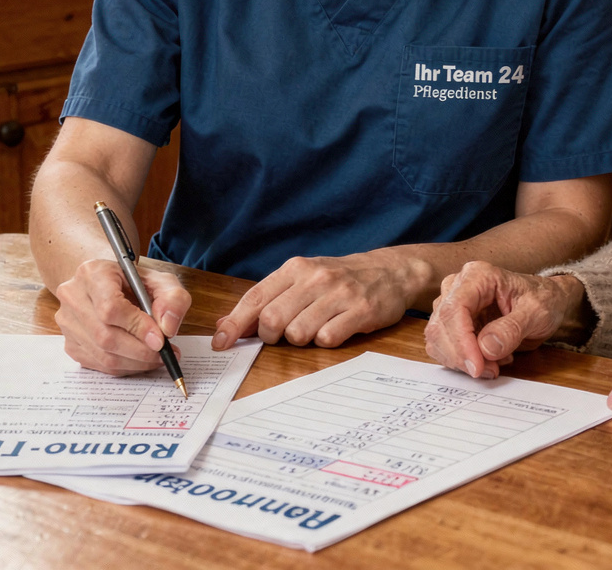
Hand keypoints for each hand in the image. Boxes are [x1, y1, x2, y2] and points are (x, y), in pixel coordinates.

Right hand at [53, 257, 192, 374]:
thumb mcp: (160, 280)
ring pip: (102, 355)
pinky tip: (139, 360)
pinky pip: (98, 364)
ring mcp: (67, 322)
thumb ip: (173, 299)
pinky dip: (124, 367)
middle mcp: (73, 296)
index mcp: (93, 273)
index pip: (110, 307)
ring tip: (157, 358)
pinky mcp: (69, 343)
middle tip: (165, 353)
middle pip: (105, 335)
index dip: (137, 327)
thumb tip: (167, 328)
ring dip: (135, 362)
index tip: (160, 339)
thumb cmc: (132, 281)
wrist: (104, 284)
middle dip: (140, 351)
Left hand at [212, 250, 426, 349]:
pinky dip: (325, 342)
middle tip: (282, 335)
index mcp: (296, 268)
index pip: (255, 298)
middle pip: (272, 320)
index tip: (220, 343)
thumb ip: (268, 300)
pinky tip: (334, 330)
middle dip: (270, 336)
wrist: (390, 271)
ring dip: (300, 340)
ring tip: (314, 329)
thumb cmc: (339, 279)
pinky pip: (328, 338)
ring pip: (298, 333)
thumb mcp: (303, 280)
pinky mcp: (361, 311)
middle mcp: (315, 278)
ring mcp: (339, 294)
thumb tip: (226, 324)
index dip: (234, 324)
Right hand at [425, 261, 585, 379]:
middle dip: (461, 356)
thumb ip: (512, 329)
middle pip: (440, 326)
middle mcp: (457, 286)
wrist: (546, 300)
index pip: (455, 309)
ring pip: (437, 339)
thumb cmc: (543, 299)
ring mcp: (452, 304)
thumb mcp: (537, 313)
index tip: (478, 366)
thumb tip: (486, 348)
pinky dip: (461, 361)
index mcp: (477, 276)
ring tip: (495, 363)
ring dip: (461, 361)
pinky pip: (443, 348)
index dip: (461, 342)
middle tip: (491, 371)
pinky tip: (488, 360)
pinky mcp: (452, 323)